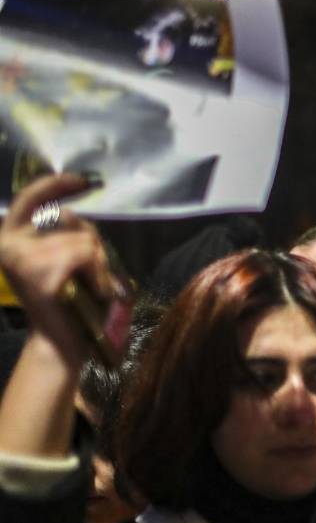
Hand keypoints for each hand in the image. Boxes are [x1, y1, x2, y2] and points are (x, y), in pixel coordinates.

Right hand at [0, 174, 112, 364]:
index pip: (29, 198)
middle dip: (91, 242)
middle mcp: (8, 244)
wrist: (60, 341)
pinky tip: (91, 292)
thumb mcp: (64, 257)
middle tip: (90, 274)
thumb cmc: (68, 300)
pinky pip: (89, 256)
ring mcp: (23, 257)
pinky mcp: (43, 272)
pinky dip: (100, 273)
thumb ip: (66, 233)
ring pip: (85, 239)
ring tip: (88, 287)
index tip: (82, 180)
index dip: (55, 184)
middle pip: (69, 220)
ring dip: (99, 263)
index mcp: (10, 239)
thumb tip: (72, 211)